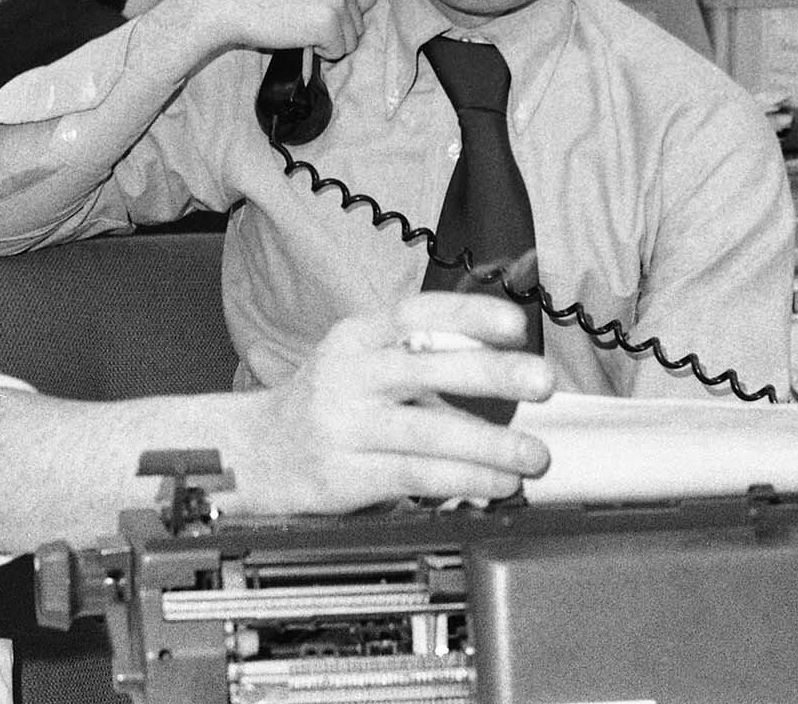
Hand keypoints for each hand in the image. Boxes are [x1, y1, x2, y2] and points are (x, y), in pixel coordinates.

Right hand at [150, 0, 380, 71]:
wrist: (231, 3)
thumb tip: (355, 19)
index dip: (348, 15)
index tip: (322, 18)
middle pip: (361, 23)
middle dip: (337, 31)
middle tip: (301, 23)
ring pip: (352, 40)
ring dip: (327, 43)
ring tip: (297, 28)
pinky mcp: (328, 21)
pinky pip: (338, 52)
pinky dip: (318, 54)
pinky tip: (296, 37)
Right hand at [231, 292, 553, 515]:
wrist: (256, 452)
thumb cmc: (327, 401)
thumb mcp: (361, 359)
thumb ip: (421, 355)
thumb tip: (505, 361)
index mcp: (357, 336)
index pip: (415, 313)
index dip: (467, 315)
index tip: (515, 324)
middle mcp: (348, 374)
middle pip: (425, 368)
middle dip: (491, 374)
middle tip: (541, 382)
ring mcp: (345, 426)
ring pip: (426, 431)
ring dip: (489, 444)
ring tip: (533, 455)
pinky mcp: (347, 473)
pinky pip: (416, 476)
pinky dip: (465, 480)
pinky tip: (497, 483)